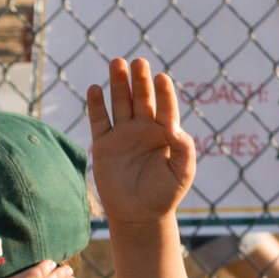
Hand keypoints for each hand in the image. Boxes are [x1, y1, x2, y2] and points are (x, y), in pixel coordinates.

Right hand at [84, 58, 198, 231]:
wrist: (140, 216)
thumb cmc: (165, 194)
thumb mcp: (182, 173)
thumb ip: (183, 149)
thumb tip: (173, 127)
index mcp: (165, 133)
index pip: (165, 107)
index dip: (163, 93)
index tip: (161, 78)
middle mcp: (144, 128)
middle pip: (141, 98)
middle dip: (140, 80)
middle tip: (138, 62)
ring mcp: (123, 135)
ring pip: (120, 103)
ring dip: (118, 84)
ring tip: (117, 63)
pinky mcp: (104, 144)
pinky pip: (99, 121)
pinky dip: (96, 105)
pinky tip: (94, 89)